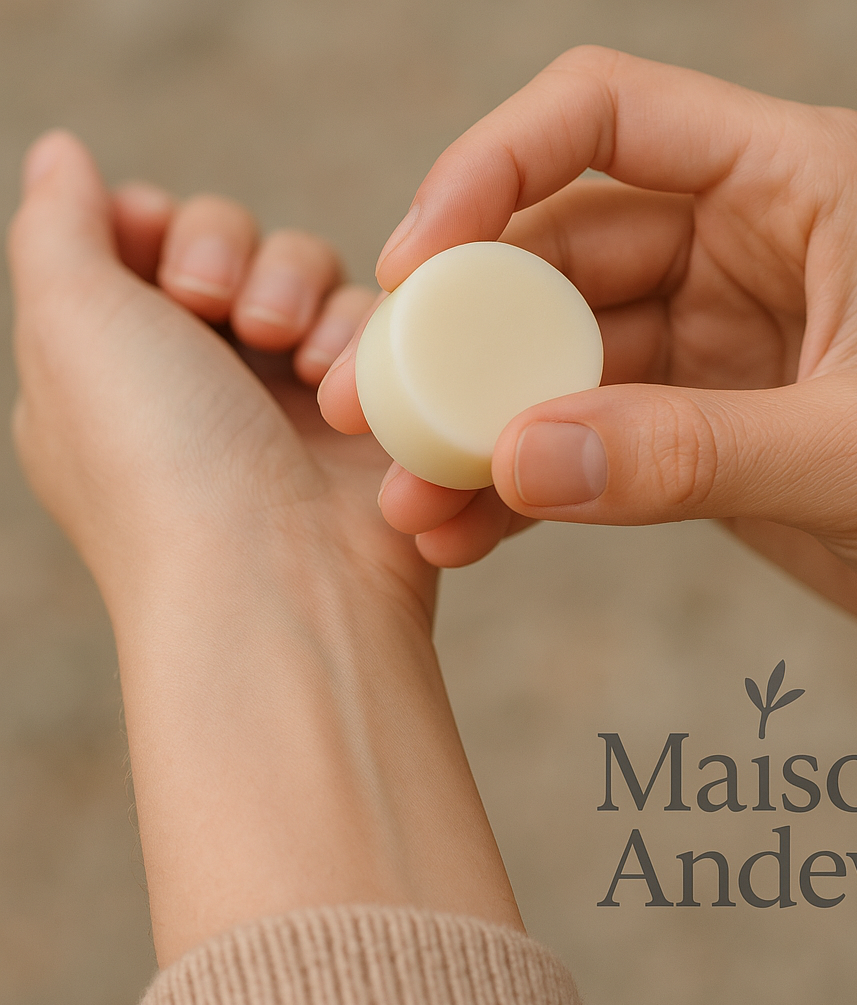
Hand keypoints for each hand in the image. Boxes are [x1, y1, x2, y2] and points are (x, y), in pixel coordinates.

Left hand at [9, 131, 429, 621]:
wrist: (277, 578)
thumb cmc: (158, 460)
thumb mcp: (68, 322)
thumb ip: (56, 225)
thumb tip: (60, 152)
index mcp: (120, 363)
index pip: (153, 241)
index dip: (167, 230)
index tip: (169, 270)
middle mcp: (205, 376)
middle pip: (237, 244)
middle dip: (234, 256)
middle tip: (225, 314)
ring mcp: (289, 396)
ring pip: (313, 273)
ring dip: (301, 293)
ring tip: (293, 353)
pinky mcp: (366, 413)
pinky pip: (377, 322)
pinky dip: (362, 339)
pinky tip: (342, 389)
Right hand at [318, 45, 856, 670]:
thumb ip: (689, 453)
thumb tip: (518, 460)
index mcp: (790, 183)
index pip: (599, 115)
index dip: (487, 171)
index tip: (414, 266)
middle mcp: (732, 242)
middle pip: (547, 253)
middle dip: (454, 333)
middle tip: (367, 408)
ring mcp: (701, 337)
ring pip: (550, 360)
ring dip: (474, 427)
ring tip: (407, 502)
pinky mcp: (687, 423)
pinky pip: (580, 439)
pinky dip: (521, 484)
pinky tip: (464, 534)